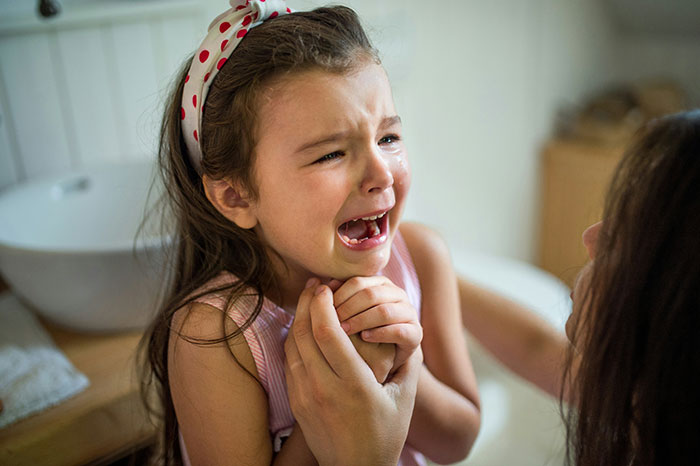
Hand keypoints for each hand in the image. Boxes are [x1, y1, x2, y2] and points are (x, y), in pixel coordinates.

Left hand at [285, 279, 421, 465]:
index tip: (327, 287)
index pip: (328, 333)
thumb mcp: (403, 397)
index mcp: (354, 384)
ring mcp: (305, 396)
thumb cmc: (386, 433)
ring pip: (292, 345)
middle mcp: (324, 388)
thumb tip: (408, 325)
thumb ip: (406, 361)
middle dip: (307, 303)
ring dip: (297, 318)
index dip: (323, 304)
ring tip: (307, 300)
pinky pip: (289, 361)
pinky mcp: (296, 402)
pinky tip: (304, 328)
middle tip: (314, 284)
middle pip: (305, 333)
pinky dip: (294, 339)